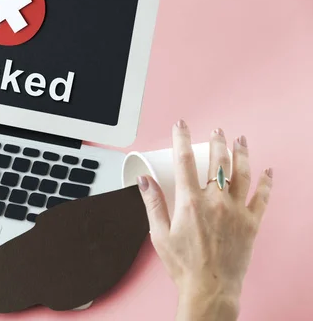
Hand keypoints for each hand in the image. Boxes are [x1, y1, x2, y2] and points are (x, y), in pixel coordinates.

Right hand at [137, 121, 272, 320]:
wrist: (210, 288)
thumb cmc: (184, 264)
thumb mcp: (160, 233)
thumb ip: (153, 203)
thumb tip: (144, 180)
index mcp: (190, 202)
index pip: (184, 160)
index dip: (182, 138)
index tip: (181, 125)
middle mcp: (215, 201)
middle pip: (218, 162)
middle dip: (217, 141)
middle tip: (217, 130)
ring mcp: (236, 211)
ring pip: (242, 173)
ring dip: (241, 153)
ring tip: (240, 140)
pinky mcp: (251, 223)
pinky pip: (262, 197)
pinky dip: (266, 182)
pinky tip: (268, 170)